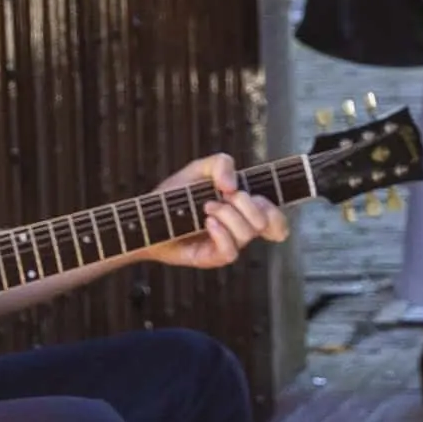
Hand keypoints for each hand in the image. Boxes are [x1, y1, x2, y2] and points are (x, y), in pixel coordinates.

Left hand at [135, 156, 289, 270]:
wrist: (147, 218)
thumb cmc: (174, 195)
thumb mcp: (199, 169)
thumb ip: (221, 163)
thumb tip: (233, 185)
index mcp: (242, 210)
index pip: (275, 220)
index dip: (276, 213)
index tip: (257, 198)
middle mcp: (238, 229)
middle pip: (264, 221)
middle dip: (246, 204)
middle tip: (222, 197)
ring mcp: (225, 244)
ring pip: (247, 234)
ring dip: (229, 215)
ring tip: (207, 208)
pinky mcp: (210, 258)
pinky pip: (231, 252)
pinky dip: (222, 233)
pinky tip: (208, 222)